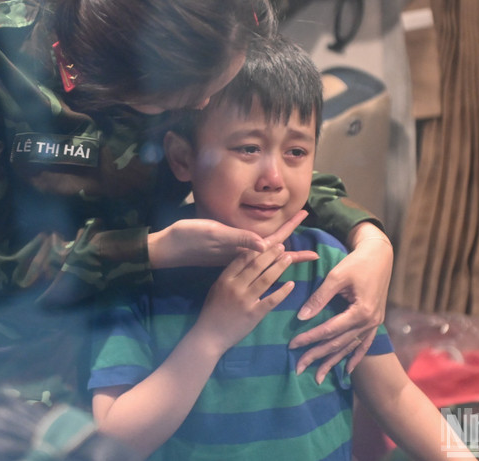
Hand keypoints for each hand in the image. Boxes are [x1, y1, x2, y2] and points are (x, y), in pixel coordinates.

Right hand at [148, 210, 316, 268]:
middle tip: (312, 246)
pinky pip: (250, 262)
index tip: (304, 216)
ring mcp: (232, 259)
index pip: (272, 239)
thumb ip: (239, 239)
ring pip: (263, 258)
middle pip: (272, 251)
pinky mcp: (223, 260)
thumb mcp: (214, 233)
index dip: (288, 227)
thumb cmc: (188, 237)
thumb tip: (265, 245)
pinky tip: (263, 260)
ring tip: (298, 256)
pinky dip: (260, 260)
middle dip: (292, 246)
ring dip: (280, 256)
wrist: (166, 250)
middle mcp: (239, 255)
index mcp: (240, 248)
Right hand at [193, 245, 294, 353]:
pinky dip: (283, 292)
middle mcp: (235, 287)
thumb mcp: (217, 289)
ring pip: (266, 279)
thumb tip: (246, 262)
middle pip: (256, 266)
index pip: (243, 259)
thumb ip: (230, 276)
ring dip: (279, 267)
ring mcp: (245, 301)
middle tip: (282, 246)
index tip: (268, 241)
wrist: (209, 336)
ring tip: (289, 258)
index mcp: (225, 279)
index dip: (257, 249)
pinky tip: (291, 284)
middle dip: (271, 254)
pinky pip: (271, 300)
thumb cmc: (212, 312)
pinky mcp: (254, 314)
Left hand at [289, 222, 392, 381]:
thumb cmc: (356, 263)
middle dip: (317, 356)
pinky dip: (354, 357)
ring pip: (349, 347)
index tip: (292, 345)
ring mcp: (374, 324)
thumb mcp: (336, 276)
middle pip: (338, 343)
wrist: (379, 255)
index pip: (329, 330)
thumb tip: (301, 317)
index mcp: (361, 312)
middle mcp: (369, 322)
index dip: (309, 338)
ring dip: (333, 362)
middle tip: (298, 368)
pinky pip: (363, 344)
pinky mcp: (375, 321)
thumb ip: (320, 298)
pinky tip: (346, 370)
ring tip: (318, 377)